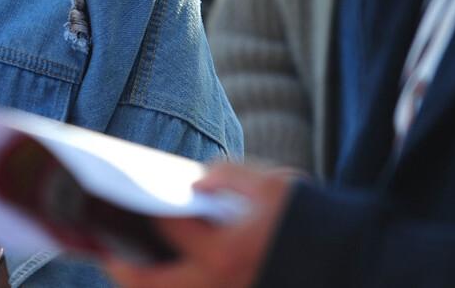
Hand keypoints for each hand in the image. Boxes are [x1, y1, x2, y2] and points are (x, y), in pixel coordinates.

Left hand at [105, 162, 296, 287]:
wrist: (350, 263)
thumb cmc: (310, 222)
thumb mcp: (274, 185)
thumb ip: (231, 176)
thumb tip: (197, 179)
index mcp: (224, 252)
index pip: (167, 228)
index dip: (140, 211)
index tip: (118, 197)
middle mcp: (218, 285)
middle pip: (151, 285)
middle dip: (121, 268)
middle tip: (104, 249)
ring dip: (144, 282)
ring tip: (124, 260)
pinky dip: (171, 284)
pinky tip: (159, 268)